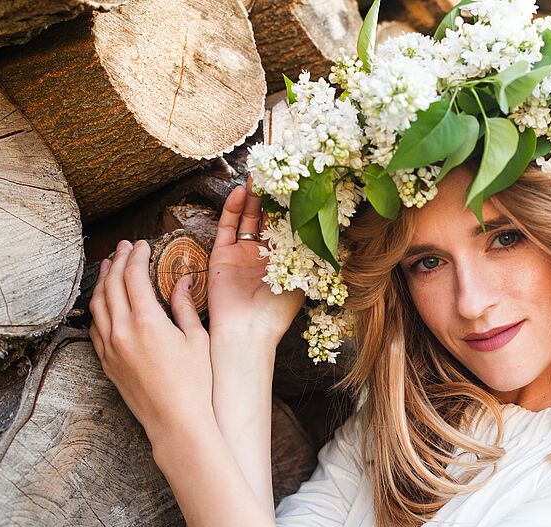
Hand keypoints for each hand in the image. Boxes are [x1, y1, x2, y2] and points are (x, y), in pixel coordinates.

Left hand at [88, 239, 214, 444]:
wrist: (176, 421)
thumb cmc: (194, 383)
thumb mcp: (197, 339)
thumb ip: (185, 306)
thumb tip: (182, 281)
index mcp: (147, 322)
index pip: (134, 276)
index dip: (138, 256)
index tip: (143, 245)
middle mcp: (122, 331)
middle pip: (112, 284)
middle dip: (118, 261)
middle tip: (126, 247)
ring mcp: (110, 347)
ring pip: (98, 304)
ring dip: (103, 281)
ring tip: (109, 266)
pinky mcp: (107, 362)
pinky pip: (95, 327)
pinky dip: (99, 307)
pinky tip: (105, 301)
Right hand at [207, 176, 304, 346]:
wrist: (248, 331)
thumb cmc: (278, 310)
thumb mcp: (303, 276)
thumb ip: (311, 250)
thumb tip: (328, 224)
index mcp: (286, 259)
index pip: (289, 225)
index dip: (292, 205)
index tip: (298, 182)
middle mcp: (263, 253)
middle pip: (267, 216)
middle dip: (271, 195)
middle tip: (276, 170)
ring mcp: (242, 252)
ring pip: (246, 217)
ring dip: (252, 196)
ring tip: (258, 174)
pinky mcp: (222, 254)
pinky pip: (227, 226)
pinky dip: (231, 208)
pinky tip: (239, 191)